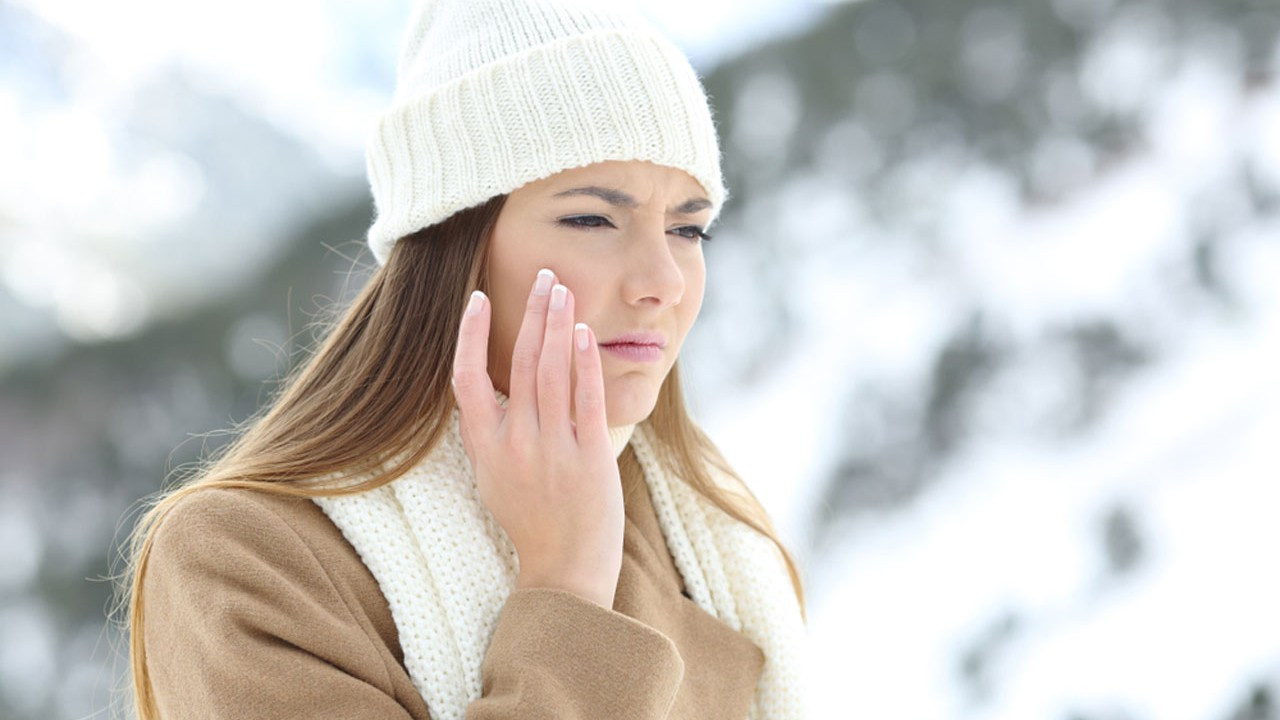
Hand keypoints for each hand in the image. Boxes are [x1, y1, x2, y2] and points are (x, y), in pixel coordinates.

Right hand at [451, 268, 622, 608]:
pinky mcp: (589, 457)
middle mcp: (515, 444)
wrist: (564, 571)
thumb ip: (492, 433)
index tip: (478, 299)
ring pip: (551, 371)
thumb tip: (489, 388)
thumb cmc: (531, 522)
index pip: (466, 379)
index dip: (470, 335)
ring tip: (563, 289)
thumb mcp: (494, 477)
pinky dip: (583, 362)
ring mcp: (552, 450)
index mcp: (485, 448)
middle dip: (532, 313)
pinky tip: (584, 333)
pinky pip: (585, 399)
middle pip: (519, 362)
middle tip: (543, 275)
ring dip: (557, 325)